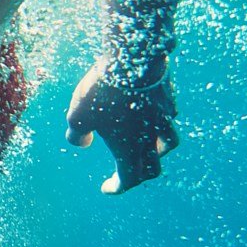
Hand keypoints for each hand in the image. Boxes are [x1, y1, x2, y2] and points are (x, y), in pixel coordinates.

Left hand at [65, 55, 178, 194]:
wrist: (133, 58)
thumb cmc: (103, 92)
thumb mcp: (78, 116)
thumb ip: (77, 136)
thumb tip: (82, 144)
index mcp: (130, 149)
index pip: (129, 179)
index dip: (118, 187)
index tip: (107, 188)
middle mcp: (151, 138)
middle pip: (153, 167)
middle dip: (140, 175)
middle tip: (128, 173)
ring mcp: (164, 118)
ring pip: (169, 143)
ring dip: (158, 151)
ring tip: (148, 147)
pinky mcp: (168, 99)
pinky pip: (169, 117)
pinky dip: (161, 123)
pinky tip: (152, 115)